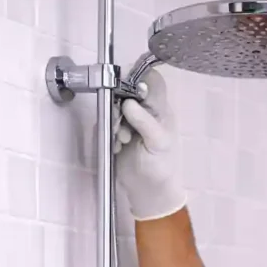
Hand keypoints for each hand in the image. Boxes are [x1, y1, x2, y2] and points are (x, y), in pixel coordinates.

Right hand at [114, 68, 186, 220]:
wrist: (148, 191)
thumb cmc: (160, 167)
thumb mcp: (158, 143)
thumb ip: (145, 121)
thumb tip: (129, 102)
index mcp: (160, 109)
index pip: (151, 79)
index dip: (137, 75)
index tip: (124, 85)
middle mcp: (144, 110)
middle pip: (126, 89)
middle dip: (119, 103)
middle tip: (121, 121)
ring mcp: (129, 120)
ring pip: (113, 105)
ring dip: (114, 121)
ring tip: (123, 139)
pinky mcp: (115, 131)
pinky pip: (106, 122)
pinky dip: (109, 132)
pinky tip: (118, 146)